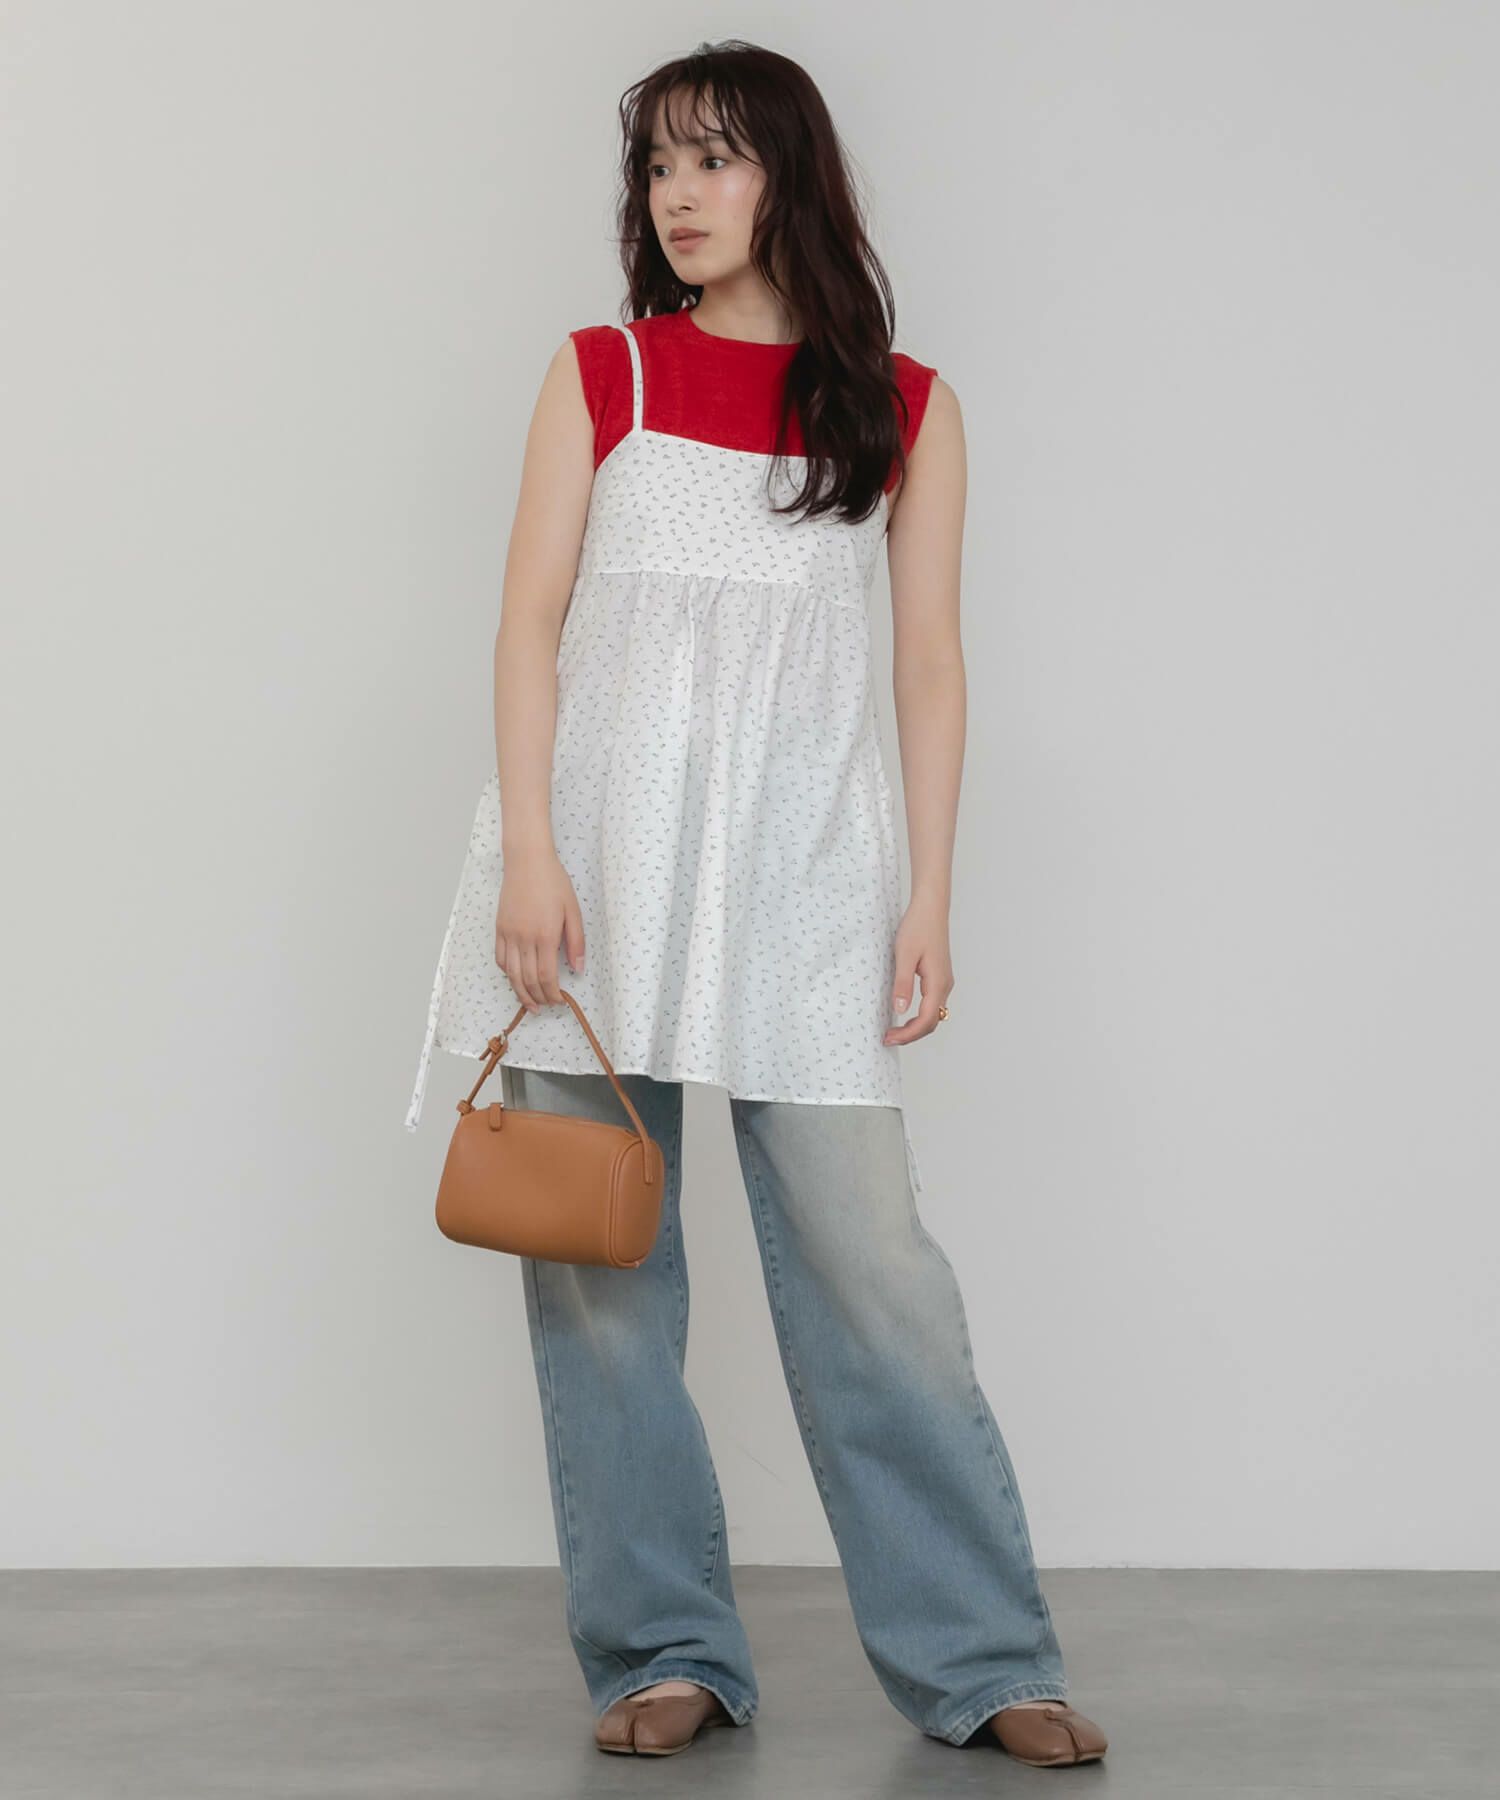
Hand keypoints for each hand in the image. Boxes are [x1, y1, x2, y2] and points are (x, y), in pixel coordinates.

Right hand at [494, 849, 584, 1011]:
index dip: (553, 994)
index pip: (547, 976)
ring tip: (530, 1004)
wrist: (527, 862)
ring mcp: (509, 934)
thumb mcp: (573, 911)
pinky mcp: (499, 929)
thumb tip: (577, 969)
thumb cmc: (554, 883)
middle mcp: (524, 938)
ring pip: (512, 974)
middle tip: (546, 1006)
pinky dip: (508, 973)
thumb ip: (576, 942)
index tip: (559, 1001)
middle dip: (538, 998)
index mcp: (545, 935)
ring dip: (521, 992)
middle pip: (528, 979)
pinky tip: (517, 979)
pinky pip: (501, 959)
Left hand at [883, 893, 952, 1045]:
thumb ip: (903, 984)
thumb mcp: (905, 955)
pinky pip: (932, 1004)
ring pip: (933, 1015)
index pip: (925, 1021)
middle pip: (931, 1022)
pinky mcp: (939, 976)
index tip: (889, 1037)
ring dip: (915, 1027)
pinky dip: (919, 1016)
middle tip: (888, 1038)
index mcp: (938, 983)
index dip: (907, 1034)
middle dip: (911, 1035)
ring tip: (894, 1030)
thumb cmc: (917, 927)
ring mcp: (944, 981)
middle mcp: (945, 986)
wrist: (931, 908)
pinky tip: (904, 1014)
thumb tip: (900, 1009)